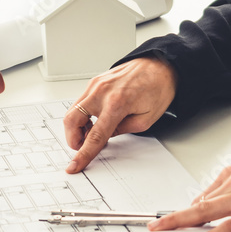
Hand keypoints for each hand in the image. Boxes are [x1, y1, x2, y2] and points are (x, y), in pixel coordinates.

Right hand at [63, 57, 177, 172]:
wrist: (159, 66)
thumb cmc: (157, 89)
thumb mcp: (145, 119)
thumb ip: (122, 130)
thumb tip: (104, 137)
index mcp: (117, 104)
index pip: (94, 136)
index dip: (83, 154)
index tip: (74, 166)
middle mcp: (101, 92)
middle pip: (72, 121)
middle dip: (73, 139)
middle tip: (83, 146)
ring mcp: (95, 85)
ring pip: (72, 111)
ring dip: (78, 127)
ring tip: (93, 131)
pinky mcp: (94, 82)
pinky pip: (80, 102)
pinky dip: (82, 115)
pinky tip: (96, 120)